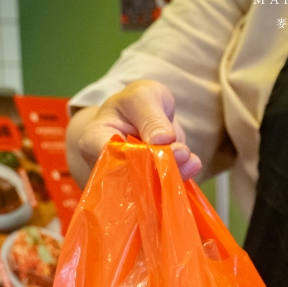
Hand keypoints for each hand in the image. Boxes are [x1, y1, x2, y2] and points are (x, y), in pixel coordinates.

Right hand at [70, 80, 201, 183]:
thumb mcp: (144, 96)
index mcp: (94, 139)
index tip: (158, 145)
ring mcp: (127, 180)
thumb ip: (151, 116)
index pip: (108, 158)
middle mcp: (107, 166)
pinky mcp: (147, 187)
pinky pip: (162, 190)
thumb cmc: (137, 103)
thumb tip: (163, 140)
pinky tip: (192, 164)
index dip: (134, 158)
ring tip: (190, 158)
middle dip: (159, 167)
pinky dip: (180, 178)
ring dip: (173, 173)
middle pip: (130, 178)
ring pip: (149, 188)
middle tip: (182, 153)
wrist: (145, 116)